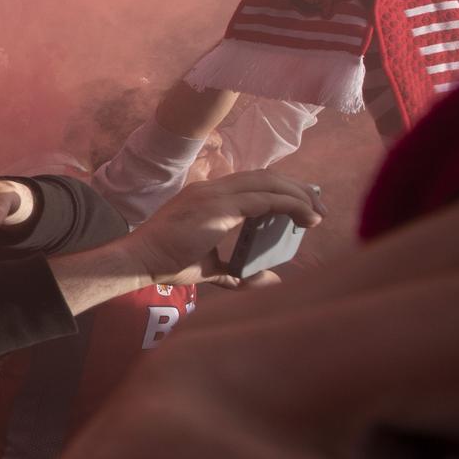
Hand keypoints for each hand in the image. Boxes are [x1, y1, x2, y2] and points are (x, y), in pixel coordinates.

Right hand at [123, 171, 324, 287]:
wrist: (138, 260)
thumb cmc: (166, 264)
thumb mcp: (210, 270)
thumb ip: (238, 274)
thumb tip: (273, 281)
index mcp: (208, 196)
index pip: (253, 182)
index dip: (282, 190)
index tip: (304, 206)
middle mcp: (213, 188)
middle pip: (266, 176)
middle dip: (298, 189)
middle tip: (319, 208)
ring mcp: (215, 194)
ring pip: (269, 183)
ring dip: (299, 195)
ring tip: (317, 213)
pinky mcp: (219, 206)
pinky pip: (265, 199)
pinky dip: (290, 205)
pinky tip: (306, 218)